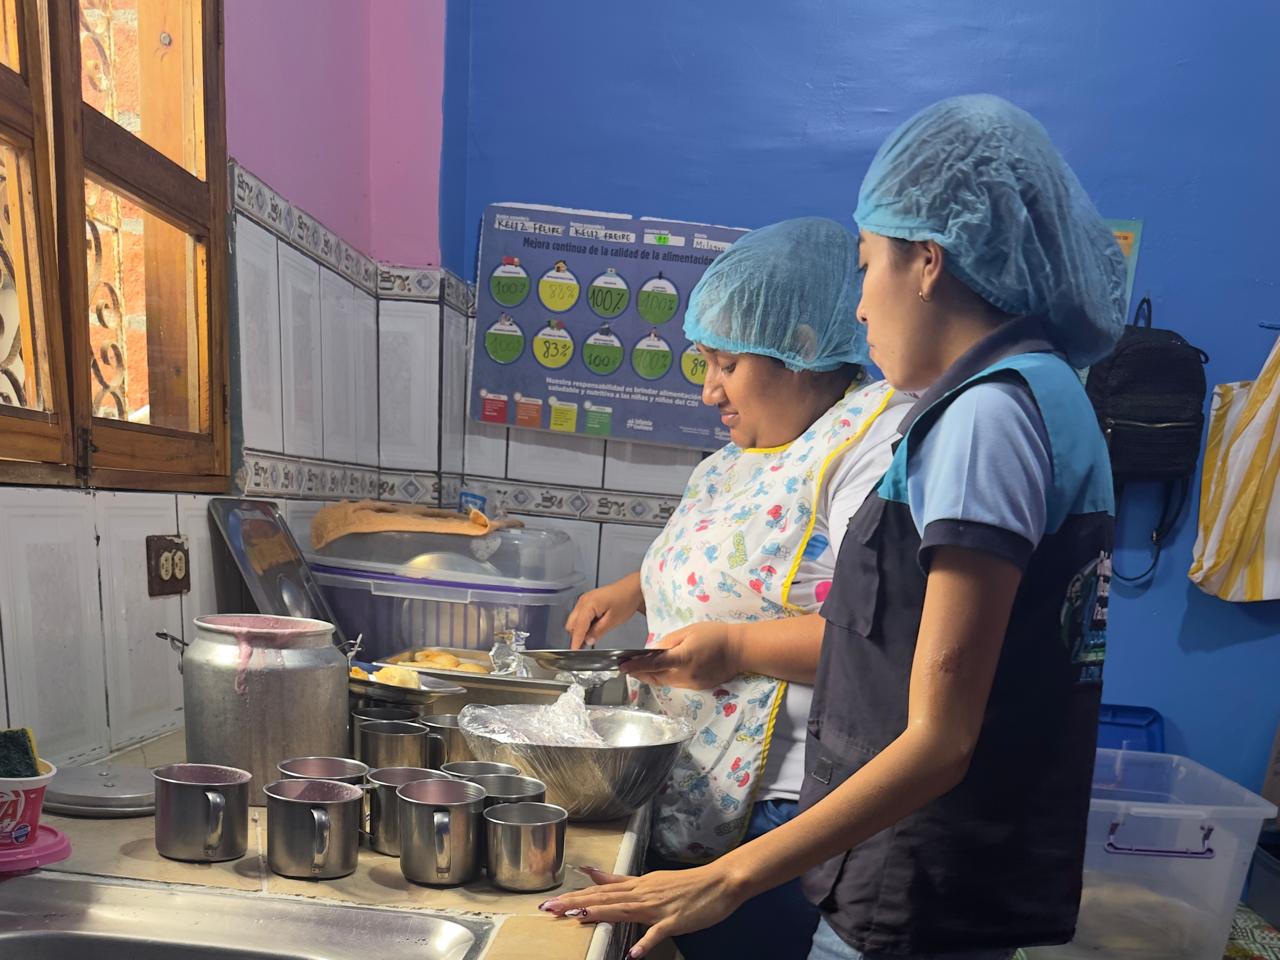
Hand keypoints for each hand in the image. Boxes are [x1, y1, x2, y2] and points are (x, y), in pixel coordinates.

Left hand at [540, 863, 749, 957]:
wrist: (722, 881)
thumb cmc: (688, 884)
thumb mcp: (650, 879)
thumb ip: (620, 880)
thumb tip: (592, 873)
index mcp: (638, 885)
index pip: (600, 890)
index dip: (575, 896)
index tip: (551, 902)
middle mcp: (644, 893)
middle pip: (605, 898)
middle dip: (576, 903)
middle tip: (550, 909)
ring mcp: (659, 907)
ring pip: (625, 910)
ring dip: (601, 913)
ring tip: (578, 918)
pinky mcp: (675, 920)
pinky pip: (658, 933)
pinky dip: (646, 943)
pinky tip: (633, 955)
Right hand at [565, 574, 643, 647]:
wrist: (632, 588)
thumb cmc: (625, 600)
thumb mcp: (613, 620)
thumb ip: (598, 631)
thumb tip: (588, 641)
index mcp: (588, 604)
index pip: (578, 627)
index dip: (576, 640)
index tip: (574, 651)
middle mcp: (583, 601)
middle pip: (572, 623)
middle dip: (576, 635)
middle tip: (585, 646)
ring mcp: (584, 600)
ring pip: (575, 620)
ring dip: (580, 629)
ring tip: (593, 636)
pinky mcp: (588, 600)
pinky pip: (580, 615)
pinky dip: (584, 623)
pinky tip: (593, 628)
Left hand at [622, 622, 742, 688]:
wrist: (739, 650)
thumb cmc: (715, 635)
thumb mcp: (689, 631)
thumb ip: (668, 643)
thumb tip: (652, 652)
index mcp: (682, 659)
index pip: (652, 665)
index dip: (635, 666)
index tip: (621, 666)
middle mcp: (685, 676)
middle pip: (655, 677)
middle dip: (639, 674)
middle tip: (627, 667)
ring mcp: (691, 684)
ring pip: (665, 683)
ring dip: (652, 677)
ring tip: (641, 669)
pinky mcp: (698, 687)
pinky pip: (676, 685)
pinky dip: (666, 678)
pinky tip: (663, 671)